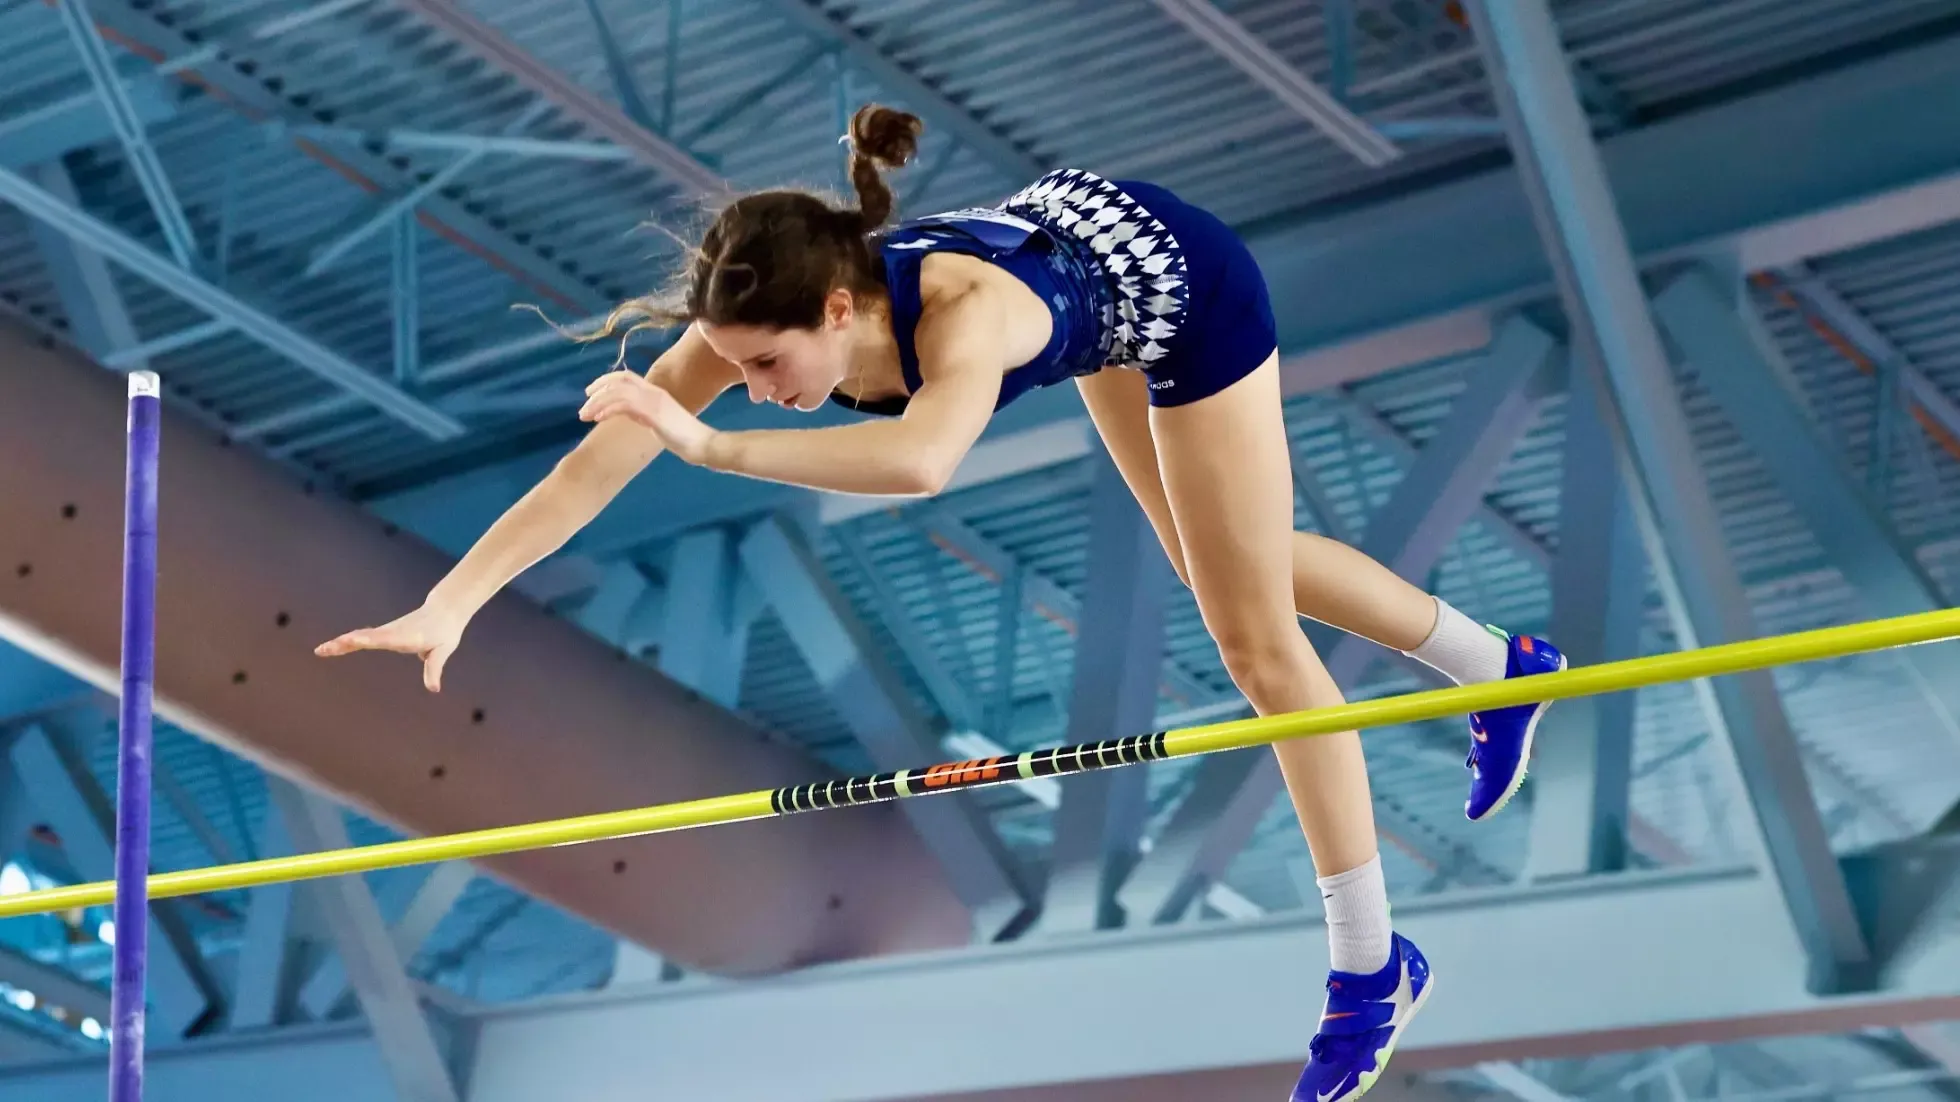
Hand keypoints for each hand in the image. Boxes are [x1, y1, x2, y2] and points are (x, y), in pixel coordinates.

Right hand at [315, 602, 469, 692]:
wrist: (444, 611)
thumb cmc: (445, 632)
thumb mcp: (443, 650)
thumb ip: (434, 668)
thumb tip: (433, 689)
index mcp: (406, 636)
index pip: (384, 638)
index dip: (369, 639)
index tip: (353, 639)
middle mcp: (392, 632)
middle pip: (365, 637)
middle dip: (345, 643)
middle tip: (323, 649)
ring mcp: (386, 631)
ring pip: (360, 636)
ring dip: (340, 643)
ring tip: (321, 650)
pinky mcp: (385, 633)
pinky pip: (363, 637)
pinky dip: (347, 642)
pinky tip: (333, 647)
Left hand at [579, 371, 716, 463]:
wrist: (702, 445)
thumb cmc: (684, 437)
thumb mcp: (659, 421)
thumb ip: (643, 413)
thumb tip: (627, 412)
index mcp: (656, 392)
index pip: (627, 377)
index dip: (606, 381)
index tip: (591, 392)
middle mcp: (654, 392)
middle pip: (620, 379)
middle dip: (598, 387)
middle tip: (584, 402)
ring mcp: (654, 401)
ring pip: (618, 392)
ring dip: (598, 402)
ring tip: (584, 415)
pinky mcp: (654, 413)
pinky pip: (624, 405)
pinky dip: (608, 409)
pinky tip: (598, 419)